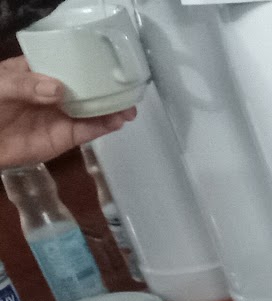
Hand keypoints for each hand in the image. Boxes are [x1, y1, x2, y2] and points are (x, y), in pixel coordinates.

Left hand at [0, 58, 132, 169]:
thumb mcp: (1, 86)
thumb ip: (26, 85)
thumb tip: (58, 90)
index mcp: (37, 72)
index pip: (65, 61)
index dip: (86, 59)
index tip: (107, 60)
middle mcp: (53, 92)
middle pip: (85, 86)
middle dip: (107, 87)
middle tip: (126, 88)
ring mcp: (61, 115)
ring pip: (92, 109)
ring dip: (112, 108)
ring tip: (128, 109)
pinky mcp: (65, 138)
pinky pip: (88, 131)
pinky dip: (104, 126)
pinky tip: (116, 121)